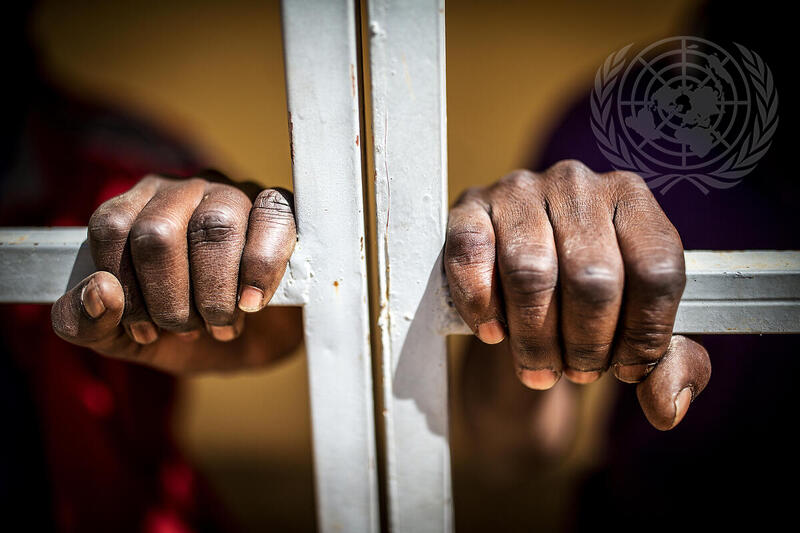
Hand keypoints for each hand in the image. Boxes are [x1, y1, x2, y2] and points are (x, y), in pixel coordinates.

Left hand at [51, 173, 302, 373]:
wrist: (252, 346)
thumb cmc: (184, 332)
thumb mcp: (121, 339)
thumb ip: (86, 322)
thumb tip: (100, 292)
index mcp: (136, 209)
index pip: (112, 226)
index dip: (126, 288)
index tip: (145, 330)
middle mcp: (182, 191)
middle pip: (159, 231)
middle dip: (170, 300)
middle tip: (188, 330)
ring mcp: (234, 193)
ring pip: (216, 226)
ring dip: (215, 293)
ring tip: (221, 323)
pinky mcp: (280, 207)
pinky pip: (273, 217)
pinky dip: (261, 269)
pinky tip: (252, 302)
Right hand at [445, 161, 710, 429]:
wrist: (517, 274)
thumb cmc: (587, 303)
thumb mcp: (637, 327)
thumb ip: (672, 365)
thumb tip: (668, 405)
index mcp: (633, 200)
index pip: (656, 269)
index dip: (646, 332)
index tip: (629, 369)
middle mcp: (578, 184)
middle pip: (593, 277)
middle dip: (587, 344)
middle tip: (578, 374)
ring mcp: (520, 190)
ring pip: (530, 273)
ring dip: (534, 339)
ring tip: (539, 368)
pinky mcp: (469, 206)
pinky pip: (472, 257)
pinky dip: (481, 306)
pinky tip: (493, 333)